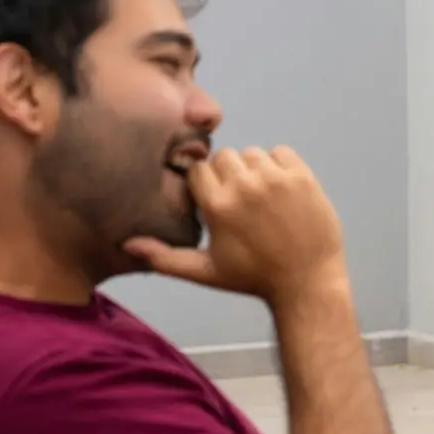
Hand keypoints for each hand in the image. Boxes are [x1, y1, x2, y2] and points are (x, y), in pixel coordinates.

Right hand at [126, 148, 346, 302]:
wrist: (306, 281)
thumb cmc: (253, 278)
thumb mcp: (205, 271)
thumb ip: (165, 258)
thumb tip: (127, 244)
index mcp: (218, 206)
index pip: (198, 169)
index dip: (203, 181)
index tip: (213, 197)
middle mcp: (245, 186)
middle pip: (224, 157)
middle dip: (227, 173)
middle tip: (238, 197)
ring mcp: (276, 179)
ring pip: (252, 153)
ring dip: (252, 168)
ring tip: (259, 194)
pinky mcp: (303, 177)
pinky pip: (281, 152)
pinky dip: (279, 164)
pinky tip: (280, 188)